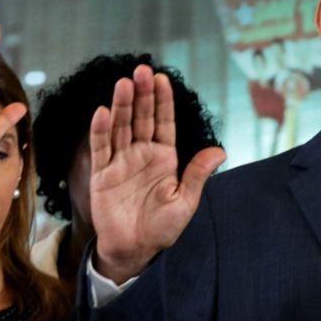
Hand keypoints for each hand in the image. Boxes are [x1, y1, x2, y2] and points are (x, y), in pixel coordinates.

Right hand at [89, 64, 226, 282]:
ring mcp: (120, 162)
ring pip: (120, 127)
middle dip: (141, 94)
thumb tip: (220, 150)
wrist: (135, 250)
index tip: (162, 79)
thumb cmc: (162, 228)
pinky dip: (100, 131)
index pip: (164, 122)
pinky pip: (101, 149)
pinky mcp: (102, 174)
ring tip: (122, 83)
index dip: (163, 100)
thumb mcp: (185, 201)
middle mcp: (141, 154)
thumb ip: (198, 174)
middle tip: (141, 70)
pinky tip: (102, 113)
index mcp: (164, 157)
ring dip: (120, 105)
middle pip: (141, 117)